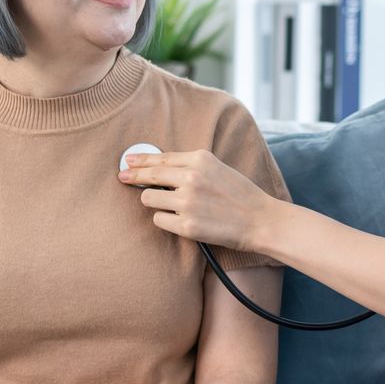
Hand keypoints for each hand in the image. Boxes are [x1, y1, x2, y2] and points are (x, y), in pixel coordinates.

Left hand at [118, 149, 277, 253]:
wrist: (261, 220)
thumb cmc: (241, 195)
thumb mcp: (218, 168)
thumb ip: (191, 166)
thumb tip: (159, 168)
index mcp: (200, 159)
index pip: (161, 158)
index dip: (141, 160)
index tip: (128, 161)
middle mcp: (192, 177)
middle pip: (149, 175)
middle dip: (133, 176)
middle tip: (123, 177)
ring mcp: (188, 202)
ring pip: (149, 198)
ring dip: (154, 202)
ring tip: (169, 205)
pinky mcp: (187, 225)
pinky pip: (159, 220)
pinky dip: (165, 220)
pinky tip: (179, 220)